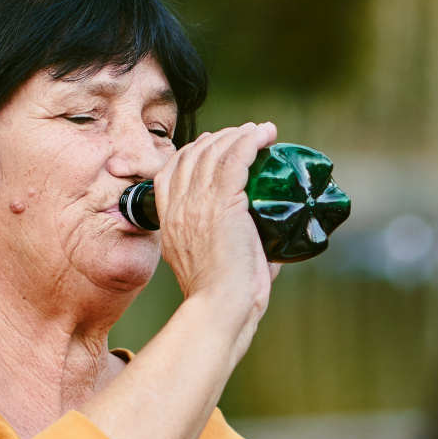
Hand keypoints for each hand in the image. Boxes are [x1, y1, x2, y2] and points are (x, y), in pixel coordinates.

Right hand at [146, 121, 280, 312]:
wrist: (221, 308)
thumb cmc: (225, 299)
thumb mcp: (216, 263)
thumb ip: (236, 245)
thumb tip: (267, 242)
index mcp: (170, 221)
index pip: (171, 171)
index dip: (192, 151)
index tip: (214, 143)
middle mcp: (179, 207)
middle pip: (193, 154)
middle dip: (220, 138)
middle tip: (245, 134)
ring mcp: (198, 204)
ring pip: (215, 152)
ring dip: (239, 135)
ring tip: (260, 131)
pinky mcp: (222, 203)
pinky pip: (235, 158)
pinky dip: (251, 141)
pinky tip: (265, 134)